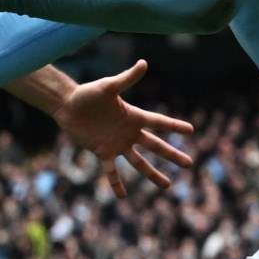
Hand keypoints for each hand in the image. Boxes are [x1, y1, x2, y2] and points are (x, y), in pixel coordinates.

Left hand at [50, 60, 195, 197]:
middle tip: (189, 164)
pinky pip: (112, 171)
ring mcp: (117, 144)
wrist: (67, 105)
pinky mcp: (103, 152)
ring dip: (152, 173)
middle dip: (172, 155)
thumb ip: (127, 78)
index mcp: (133, 116)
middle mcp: (129, 132)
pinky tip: (122, 196)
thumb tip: (144, 63)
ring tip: (167, 185)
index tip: (191, 130)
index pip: (159, 122)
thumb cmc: (88, 93)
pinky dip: (116, 183)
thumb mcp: (109, 86)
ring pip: (139, 162)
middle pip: (155, 146)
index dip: (174, 126)